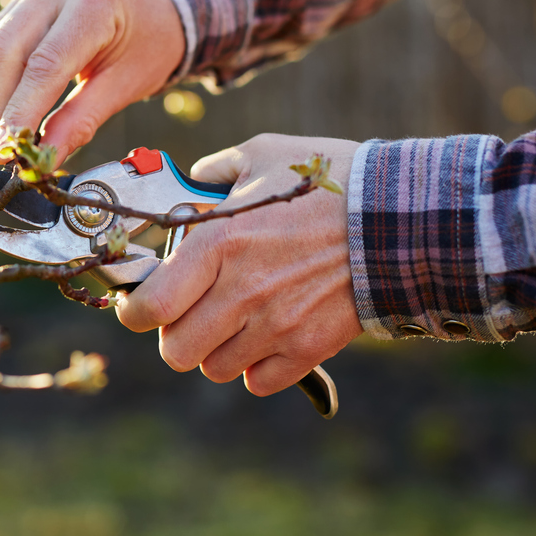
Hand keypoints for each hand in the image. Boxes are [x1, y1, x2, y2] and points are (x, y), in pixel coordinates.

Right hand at [0, 0, 185, 163]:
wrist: (154, 1)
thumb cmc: (149, 41)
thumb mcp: (126, 84)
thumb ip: (82, 120)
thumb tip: (45, 159)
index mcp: (95, 0)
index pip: (44, 64)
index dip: (20, 112)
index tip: (8, 151)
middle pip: (4, 51)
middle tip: (1, 151)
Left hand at [115, 133, 363, 396]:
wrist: (401, 217)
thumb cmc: (330, 180)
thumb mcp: (263, 154)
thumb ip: (216, 170)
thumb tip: (193, 180)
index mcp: (218, 243)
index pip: (149, 308)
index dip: (134, 311)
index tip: (140, 303)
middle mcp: (240, 292)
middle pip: (175, 350)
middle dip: (175, 333)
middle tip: (189, 312)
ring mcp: (276, 326)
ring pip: (215, 368)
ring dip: (215, 350)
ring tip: (233, 320)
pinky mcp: (308, 348)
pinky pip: (259, 381)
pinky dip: (255, 366)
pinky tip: (266, 335)